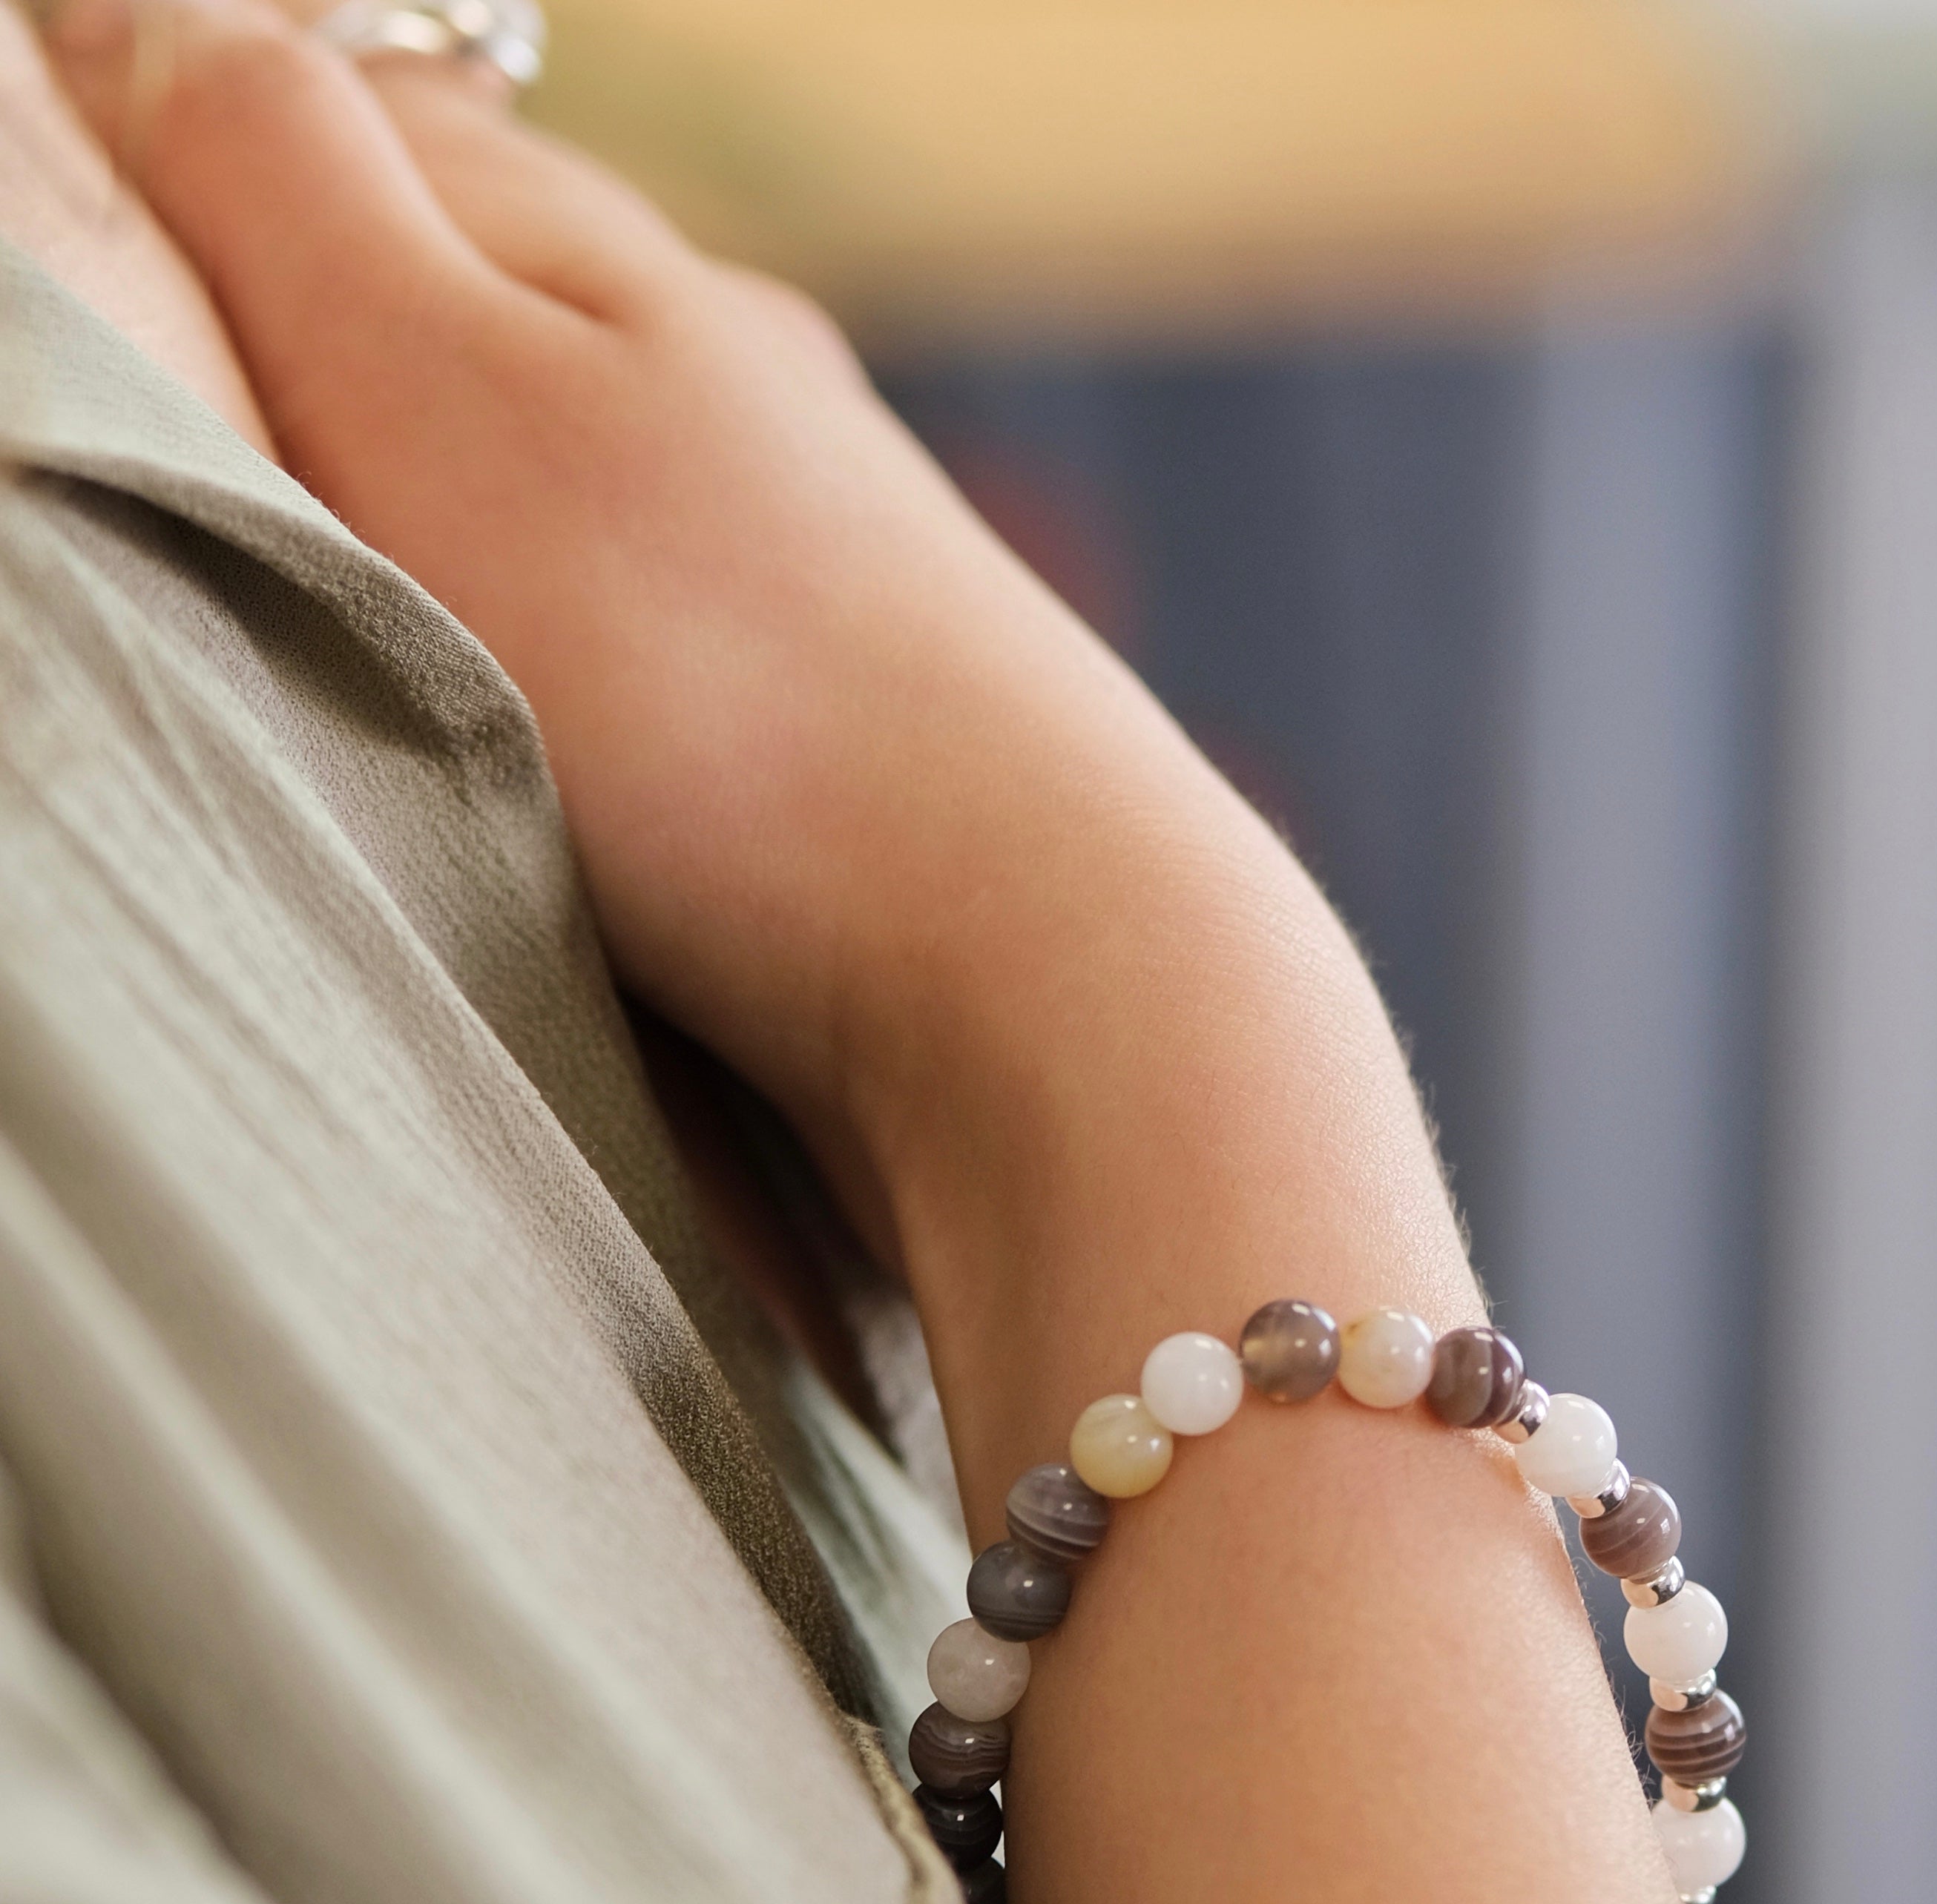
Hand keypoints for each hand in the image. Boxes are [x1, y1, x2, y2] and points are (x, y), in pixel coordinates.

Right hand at [44, 0, 1302, 1239]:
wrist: (1039, 973)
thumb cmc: (725, 688)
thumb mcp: (443, 385)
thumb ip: (293, 192)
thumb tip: (158, 17)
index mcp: (618, 269)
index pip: (359, 119)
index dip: (196, 138)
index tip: (94, 221)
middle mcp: (742, 391)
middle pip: (483, 288)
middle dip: (334, 302)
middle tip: (200, 367)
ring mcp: (821, 564)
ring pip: (582, 467)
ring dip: (461, 478)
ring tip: (356, 549)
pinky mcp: (869, 733)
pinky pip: (668, 631)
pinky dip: (580, 629)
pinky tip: (553, 702)